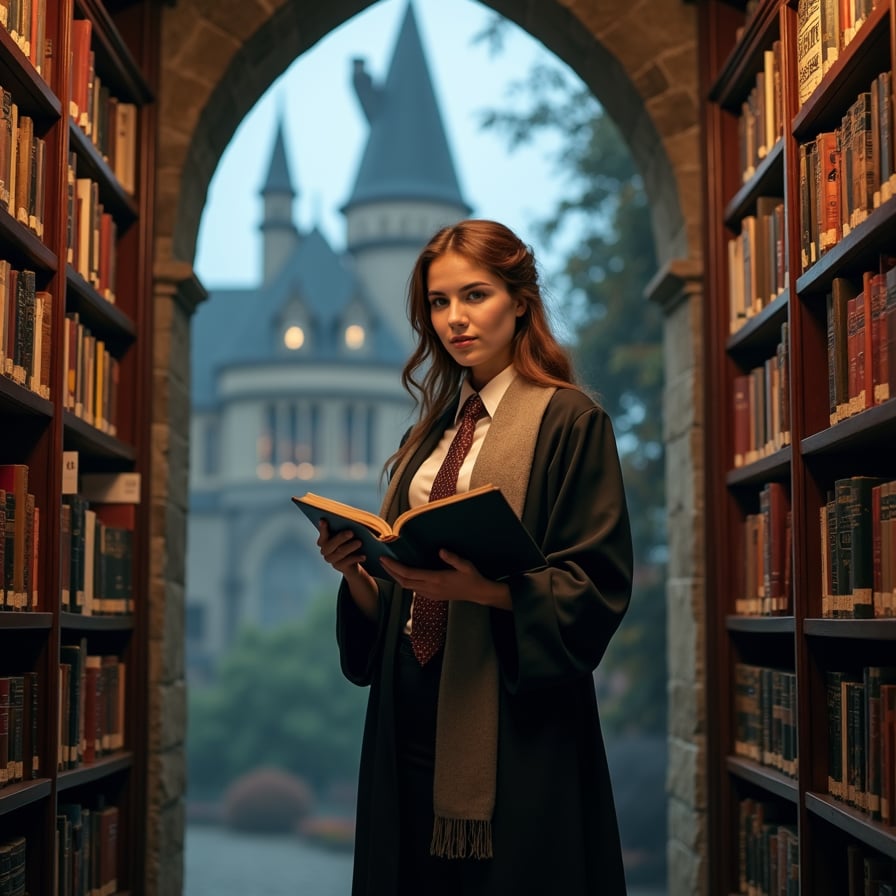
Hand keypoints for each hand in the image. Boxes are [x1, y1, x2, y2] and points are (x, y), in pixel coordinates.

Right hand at [317, 520, 378, 617]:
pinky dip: (356, 558)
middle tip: (351, 532)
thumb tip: (352, 520)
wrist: (352, 561)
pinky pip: (347, 562)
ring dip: (350, 547)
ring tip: (360, 542)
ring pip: (340, 552)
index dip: (322, 528)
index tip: (324, 520)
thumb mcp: (346, 535)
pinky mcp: (338, 566)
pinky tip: (363, 556)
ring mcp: (330, 559)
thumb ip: (344, 528)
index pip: (322, 533)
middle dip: (341, 537)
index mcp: (324, 539)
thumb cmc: (348, 542)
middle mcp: (324, 550)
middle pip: (331, 544)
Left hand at [380, 550, 511, 610]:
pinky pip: (414, 589)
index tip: (385, 559)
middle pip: (404, 582)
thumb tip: (441, 550)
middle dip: (391, 572)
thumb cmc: (472, 577)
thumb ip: (452, 558)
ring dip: (397, 577)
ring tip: (389, 567)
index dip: (395, 567)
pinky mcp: (432, 596)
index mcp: (436, 579)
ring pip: (407, 587)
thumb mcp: (465, 565)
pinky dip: (405, 581)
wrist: (478, 593)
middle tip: (382, 561)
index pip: (409, 574)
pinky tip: (403, 575)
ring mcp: (431, 594)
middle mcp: (431, 588)